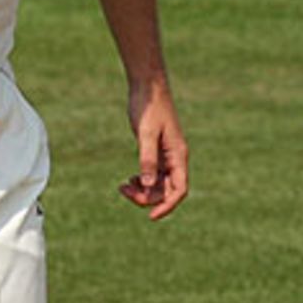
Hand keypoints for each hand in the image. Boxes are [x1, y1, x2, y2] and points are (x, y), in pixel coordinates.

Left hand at [119, 82, 188, 220]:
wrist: (147, 87)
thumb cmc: (149, 107)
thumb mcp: (146, 134)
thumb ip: (147, 160)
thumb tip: (147, 185)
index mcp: (178, 155)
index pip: (180, 189)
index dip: (167, 205)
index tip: (151, 216)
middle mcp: (175, 159)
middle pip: (167, 190)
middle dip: (148, 197)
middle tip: (124, 190)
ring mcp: (167, 156)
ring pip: (159, 185)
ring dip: (143, 190)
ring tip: (123, 186)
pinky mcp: (157, 152)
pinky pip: (153, 175)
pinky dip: (142, 181)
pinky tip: (129, 180)